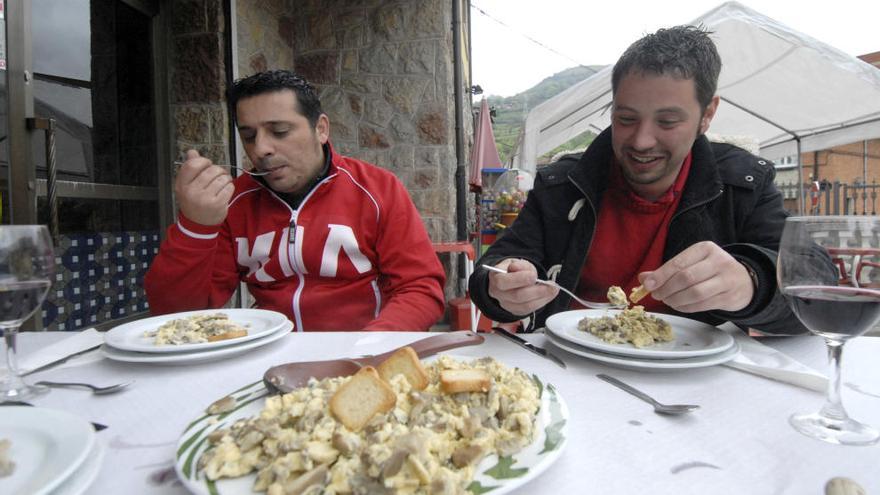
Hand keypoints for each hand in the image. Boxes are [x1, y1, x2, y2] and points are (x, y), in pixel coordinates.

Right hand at [175, 149, 234, 225]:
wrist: (197, 224)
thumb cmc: (193, 201)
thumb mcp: (186, 185)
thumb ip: (189, 168)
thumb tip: (192, 152)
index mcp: (182, 184)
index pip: (193, 164)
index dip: (203, 161)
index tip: (207, 165)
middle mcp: (192, 191)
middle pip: (211, 170)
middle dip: (218, 170)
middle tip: (218, 175)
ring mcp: (205, 199)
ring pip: (222, 178)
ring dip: (225, 178)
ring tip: (222, 183)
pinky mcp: (217, 204)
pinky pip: (229, 187)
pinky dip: (229, 187)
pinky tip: (225, 191)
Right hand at [487, 259, 557, 315]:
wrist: (510, 280)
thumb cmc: (512, 271)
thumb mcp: (516, 263)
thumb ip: (518, 265)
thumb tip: (516, 268)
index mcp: (496, 278)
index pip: (503, 282)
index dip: (519, 279)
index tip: (533, 276)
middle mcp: (498, 294)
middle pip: (517, 296)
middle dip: (537, 291)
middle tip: (551, 285)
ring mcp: (507, 305)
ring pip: (525, 305)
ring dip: (543, 297)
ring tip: (554, 289)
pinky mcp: (516, 311)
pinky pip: (530, 310)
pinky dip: (542, 302)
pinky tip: (549, 295)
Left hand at [639, 241, 753, 312]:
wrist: (743, 281)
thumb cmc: (710, 271)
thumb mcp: (691, 263)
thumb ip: (667, 270)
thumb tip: (643, 278)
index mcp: (705, 249)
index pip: (679, 263)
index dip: (661, 275)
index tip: (648, 285)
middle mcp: (718, 261)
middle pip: (686, 278)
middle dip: (667, 289)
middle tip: (657, 295)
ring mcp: (726, 279)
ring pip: (695, 293)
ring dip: (676, 300)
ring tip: (668, 300)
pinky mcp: (729, 296)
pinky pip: (702, 304)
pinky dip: (686, 307)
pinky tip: (679, 305)